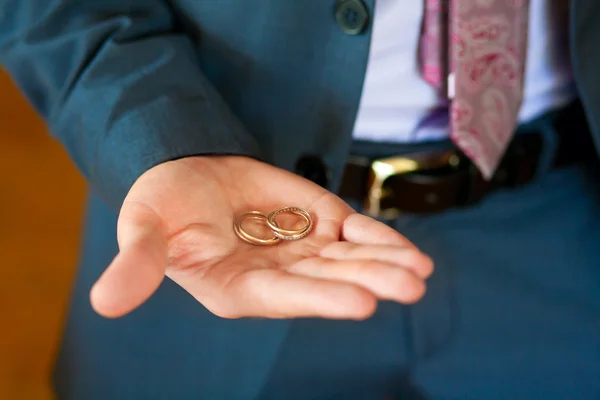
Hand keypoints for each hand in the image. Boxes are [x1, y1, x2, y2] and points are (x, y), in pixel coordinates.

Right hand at [90, 156, 433, 319]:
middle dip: (369, 282)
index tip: (362, 302)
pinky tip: (410, 250)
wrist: (188, 172)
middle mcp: (276, 276)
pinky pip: (353, 235)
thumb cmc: (161, 206)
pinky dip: (380, 239)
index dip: (319, 298)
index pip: (282, 297)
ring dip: (385, 264)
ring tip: (420, 271)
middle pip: (327, 280)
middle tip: (410, 286)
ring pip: (348, 261)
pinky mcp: (318, 224)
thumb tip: (105, 303)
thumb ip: (137, 263)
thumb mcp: (143, 229)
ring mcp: (302, 250)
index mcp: (235, 288)